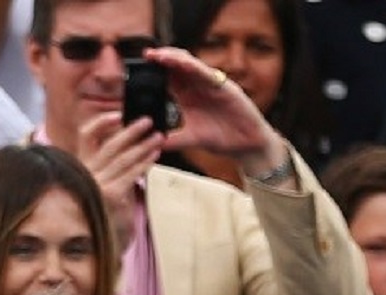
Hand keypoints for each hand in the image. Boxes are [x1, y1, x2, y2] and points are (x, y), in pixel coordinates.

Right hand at [76, 112, 165, 256]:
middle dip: (131, 130)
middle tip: (149, 120)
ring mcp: (97, 183)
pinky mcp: (111, 194)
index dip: (101, 122)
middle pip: (109, 143)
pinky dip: (145, 162)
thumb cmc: (106, 218)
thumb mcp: (105, 190)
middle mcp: (86, 173)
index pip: (86, 135)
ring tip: (159, 137)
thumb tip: (133, 151)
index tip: (117, 114)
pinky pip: (131, 172)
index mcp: (82, 167)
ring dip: (143, 145)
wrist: (100, 248)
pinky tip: (155, 155)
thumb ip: (112, 171)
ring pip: (122, 157)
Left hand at [145, 46, 281, 166]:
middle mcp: (197, 86)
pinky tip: (181, 63)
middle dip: (161, 58)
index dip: (154, 71)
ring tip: (159, 55)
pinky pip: (206, 72)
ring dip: (174, 57)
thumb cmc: (224, 139)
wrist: (247, 147)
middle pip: (176, 65)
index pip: (168, 78)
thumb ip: (174, 140)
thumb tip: (154, 144)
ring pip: (189, 64)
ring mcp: (211, 84)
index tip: (138, 69)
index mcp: (188, 96)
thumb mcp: (193, 139)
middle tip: (146, 55)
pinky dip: (193, 66)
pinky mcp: (224, 86)